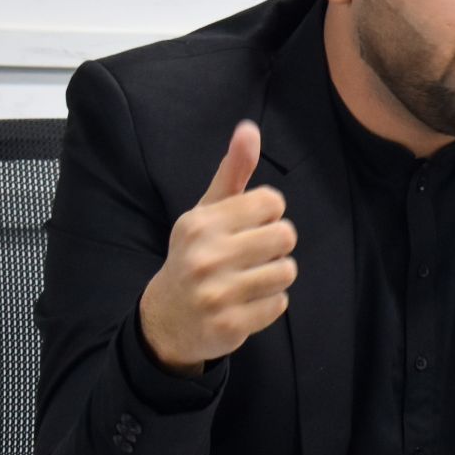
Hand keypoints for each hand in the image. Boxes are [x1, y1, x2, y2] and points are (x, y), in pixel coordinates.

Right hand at [137, 121, 296, 373]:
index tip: (247, 227)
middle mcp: (206, 257)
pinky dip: (269, 304)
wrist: (167, 319)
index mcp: (201, 224)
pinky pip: (280, 304)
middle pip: (286, 236)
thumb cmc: (196, 255)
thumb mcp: (207, 211)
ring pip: (287, 271)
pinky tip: (244, 303)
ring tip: (248, 279)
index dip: (268, 214)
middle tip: (251, 255)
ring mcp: (217, 294)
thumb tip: (249, 129)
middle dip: (276, 245)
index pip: (272, 202)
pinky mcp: (230, 326)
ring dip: (275, 275)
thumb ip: (233, 171)